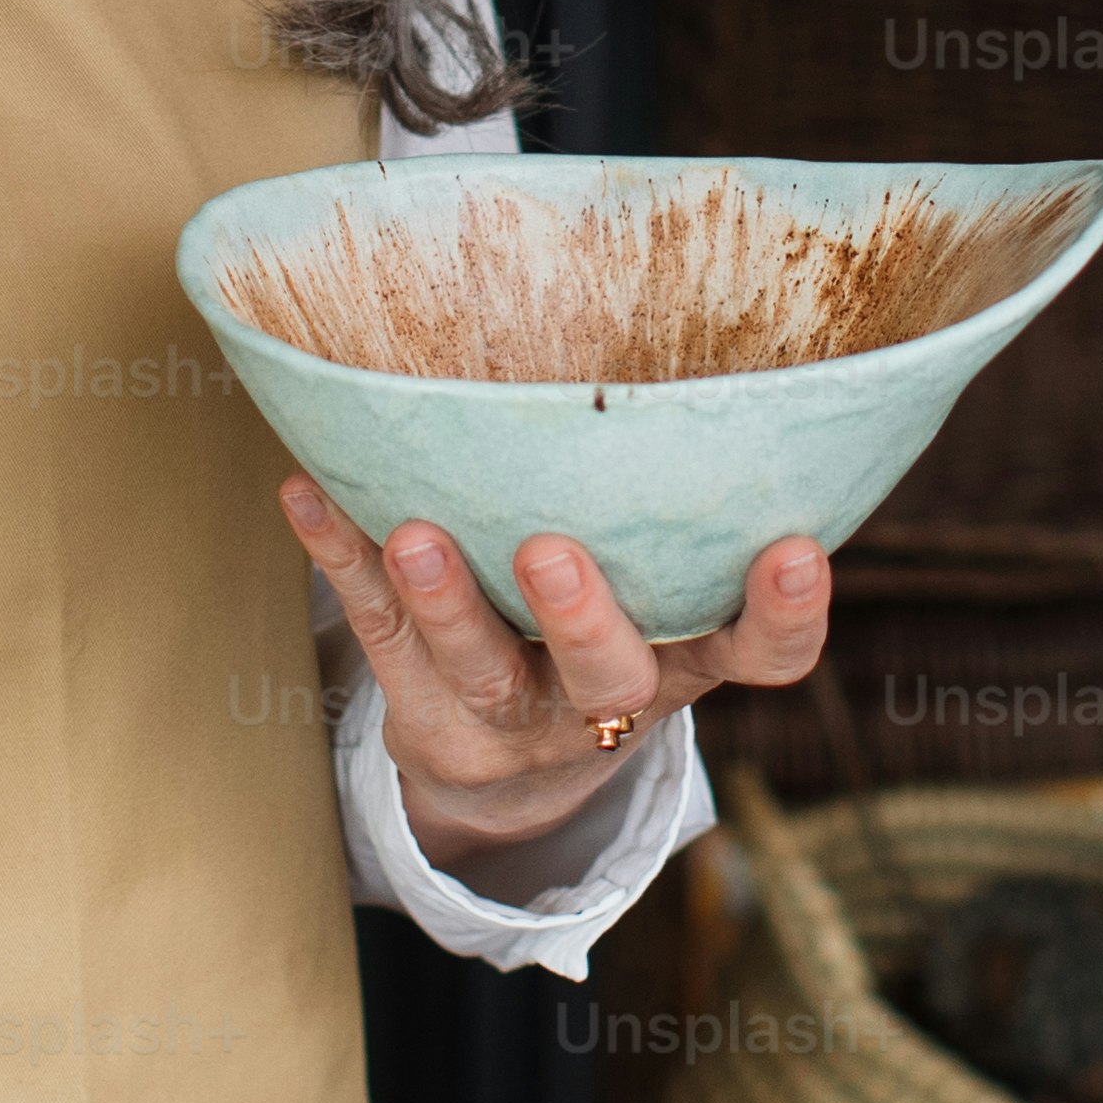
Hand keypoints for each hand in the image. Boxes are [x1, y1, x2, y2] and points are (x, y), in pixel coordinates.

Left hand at [279, 479, 830, 861]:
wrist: (513, 767)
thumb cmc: (607, 626)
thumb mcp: (666, 593)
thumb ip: (678, 512)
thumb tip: (688, 335)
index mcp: (686, 658)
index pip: (758, 654)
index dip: (785, 615)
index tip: (795, 548)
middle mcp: (605, 700)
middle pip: (605, 678)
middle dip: (580, 620)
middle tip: (549, 552)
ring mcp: (509, 717)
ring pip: (478, 669)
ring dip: (444, 604)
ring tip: (412, 536)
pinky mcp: (423, 711)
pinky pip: (377, 635)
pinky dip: (340, 560)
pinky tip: (307, 494)